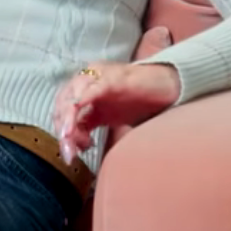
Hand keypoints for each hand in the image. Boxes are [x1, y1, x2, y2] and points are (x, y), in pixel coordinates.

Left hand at [52, 26, 178, 164]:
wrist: (169, 85)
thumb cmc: (139, 100)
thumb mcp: (108, 116)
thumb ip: (88, 125)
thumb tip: (74, 144)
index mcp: (84, 86)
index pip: (62, 107)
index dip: (62, 131)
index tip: (70, 153)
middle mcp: (88, 77)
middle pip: (62, 103)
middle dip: (62, 130)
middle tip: (70, 154)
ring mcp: (99, 76)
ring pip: (71, 97)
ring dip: (67, 122)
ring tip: (69, 143)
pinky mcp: (111, 78)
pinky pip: (89, 92)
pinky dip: (78, 108)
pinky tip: (73, 126)